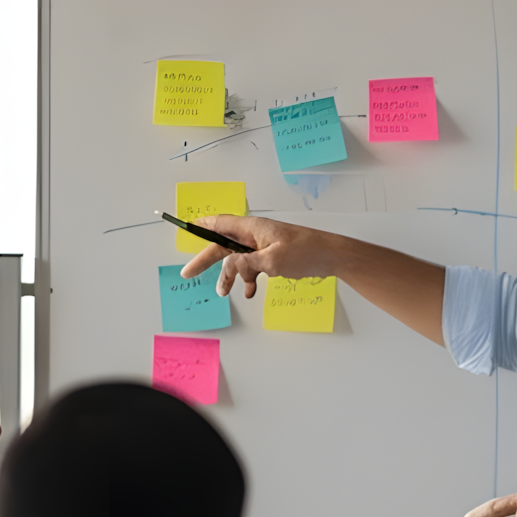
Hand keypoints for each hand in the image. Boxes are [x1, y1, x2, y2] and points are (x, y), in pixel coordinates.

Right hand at [182, 214, 329, 299]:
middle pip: (224, 245)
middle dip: (208, 260)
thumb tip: (230, 266)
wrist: (332, 257)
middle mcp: (256, 234)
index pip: (220, 223)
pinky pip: (253, 266)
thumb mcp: (272, 261)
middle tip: (188, 274)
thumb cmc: (306, 253)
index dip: (201, 226)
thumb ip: (247, 264)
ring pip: (239, 260)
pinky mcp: (274, 255)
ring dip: (231, 276)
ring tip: (226, 293)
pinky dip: (249, 278)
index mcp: (253, 228)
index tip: (185, 228)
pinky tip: (251, 291)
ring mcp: (264, 245)